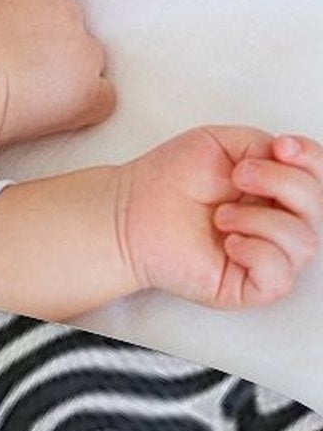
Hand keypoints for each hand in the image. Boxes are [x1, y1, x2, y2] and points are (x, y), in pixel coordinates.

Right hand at [0, 0, 113, 148]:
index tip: (8, 13)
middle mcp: (72, 12)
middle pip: (69, 16)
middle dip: (46, 30)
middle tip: (10, 51)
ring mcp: (84, 55)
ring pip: (86, 54)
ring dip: (64, 64)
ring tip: (27, 82)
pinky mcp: (87, 95)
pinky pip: (102, 95)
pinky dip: (86, 98)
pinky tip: (60, 104)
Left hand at [117, 128, 322, 308]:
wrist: (128, 212)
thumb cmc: (168, 180)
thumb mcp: (221, 144)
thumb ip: (264, 145)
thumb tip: (291, 158)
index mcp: (277, 191)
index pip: (320, 179)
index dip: (312, 160)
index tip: (281, 147)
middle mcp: (278, 224)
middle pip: (319, 207)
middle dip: (283, 183)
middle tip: (238, 176)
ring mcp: (266, 256)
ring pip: (305, 242)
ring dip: (260, 219)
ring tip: (220, 215)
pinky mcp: (248, 286)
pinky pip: (280, 277)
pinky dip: (258, 253)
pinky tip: (229, 242)